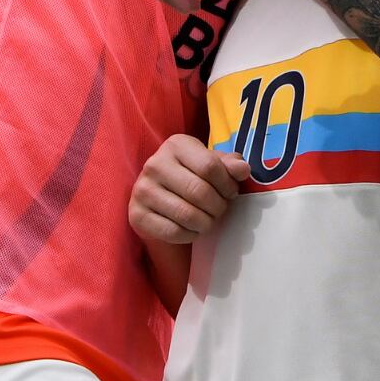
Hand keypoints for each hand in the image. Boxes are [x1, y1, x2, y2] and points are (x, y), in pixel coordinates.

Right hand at [129, 134, 250, 244]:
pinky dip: (190, 235)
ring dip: (206, 222)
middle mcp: (154, 164)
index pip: (210, 166)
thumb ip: (230, 165)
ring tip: (208, 219)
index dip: (227, 184)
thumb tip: (243, 169)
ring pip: (187, 214)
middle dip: (218, 206)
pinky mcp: (136, 215)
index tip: (231, 192)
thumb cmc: (192, 176)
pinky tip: (192, 229)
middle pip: (199, 192)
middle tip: (220, 209)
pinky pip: (173, 232)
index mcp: (176, 145)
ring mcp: (142, 190)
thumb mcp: (212, 164)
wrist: (160, 195)